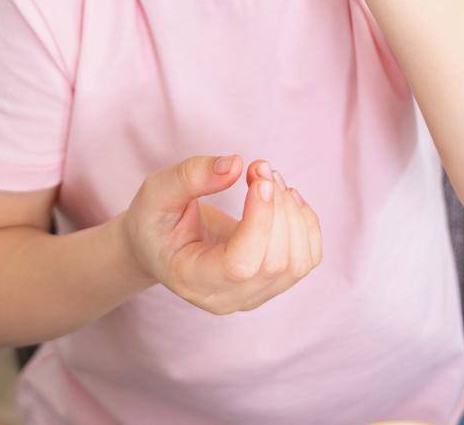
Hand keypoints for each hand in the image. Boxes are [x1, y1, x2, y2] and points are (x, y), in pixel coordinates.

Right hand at [120, 154, 321, 315]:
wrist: (160, 243)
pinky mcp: (272, 282)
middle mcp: (226, 297)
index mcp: (192, 279)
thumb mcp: (158, 191)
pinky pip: (308, 257)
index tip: (258, 178)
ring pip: (298, 261)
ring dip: (293, 212)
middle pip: (275, 262)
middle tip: (259, 167)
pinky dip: (305, 222)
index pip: (241, 265)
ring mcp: (253, 294)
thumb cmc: (156, 218)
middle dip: (277, 207)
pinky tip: (284, 197)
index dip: (260, 220)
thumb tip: (234, 165)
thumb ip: (191, 176)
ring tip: (268, 178)